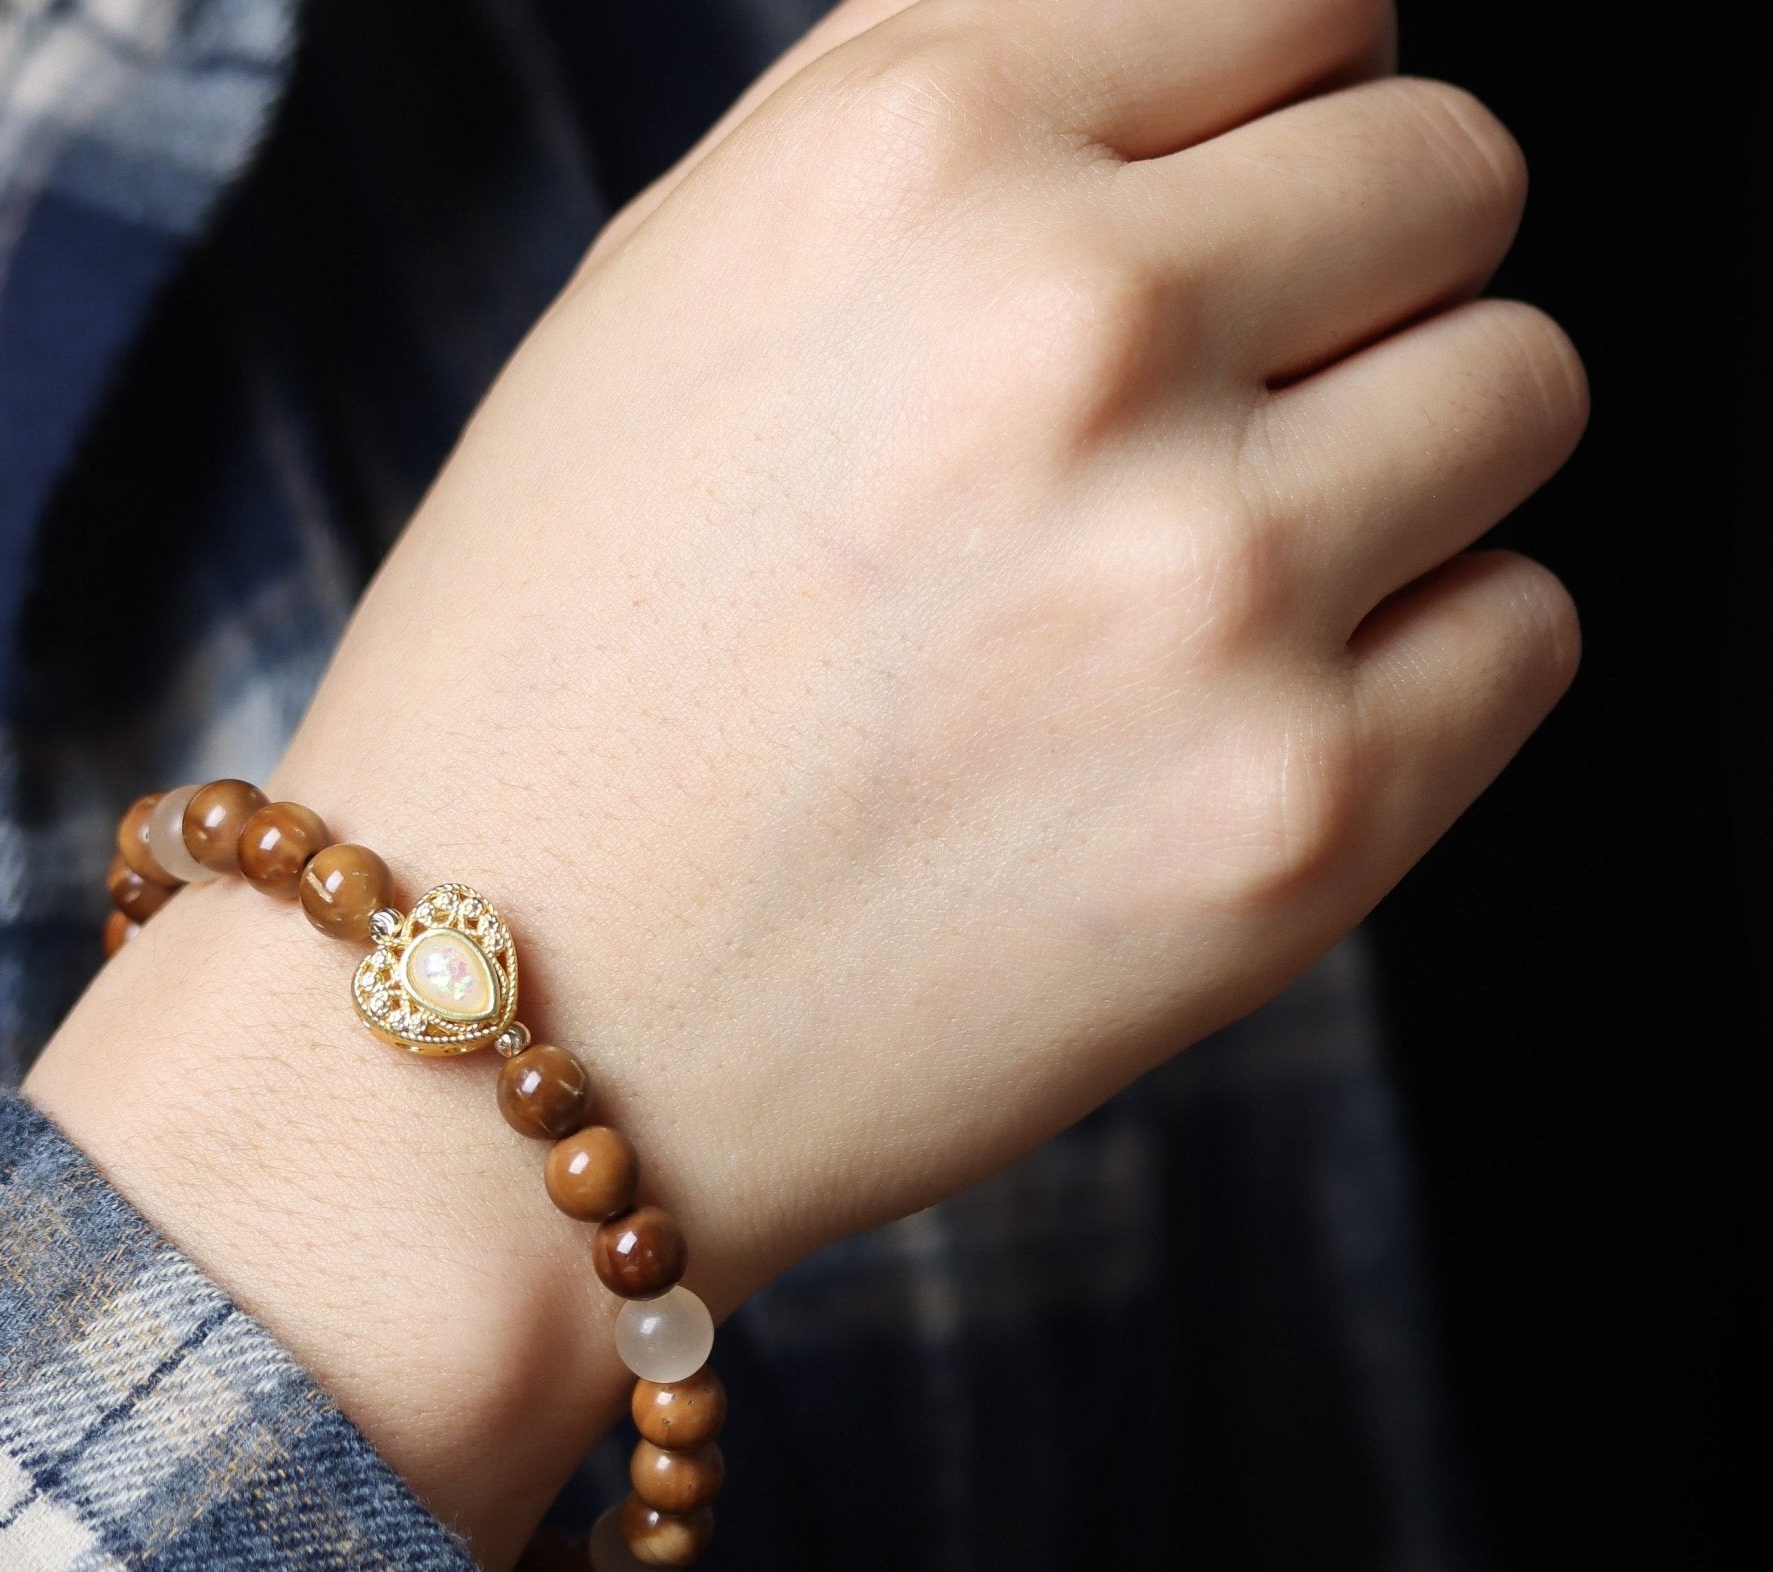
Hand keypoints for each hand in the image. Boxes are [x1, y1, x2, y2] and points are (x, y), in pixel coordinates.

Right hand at [30, 0, 1584, 1571]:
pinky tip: (1233, 724)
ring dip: (1399, 470)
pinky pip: (1522, 632)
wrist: (497, 1027)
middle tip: (1208, 428)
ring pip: (1517, 396)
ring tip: (1204, 591)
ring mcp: (1205, 593)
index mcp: (910, 159)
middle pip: (1450, 182)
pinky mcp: (1292, 825)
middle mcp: (1077, 340)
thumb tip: (1220, 60)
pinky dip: (1420, 663)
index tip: (1232, 220)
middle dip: (1351, 286)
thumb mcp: (680, 297)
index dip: (1279, 112)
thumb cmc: (561, 671)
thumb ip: (957, 117)